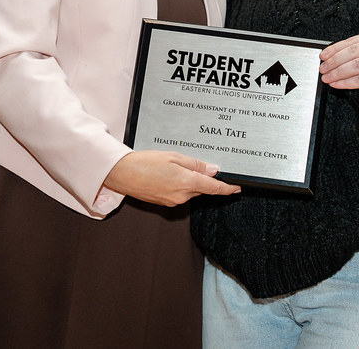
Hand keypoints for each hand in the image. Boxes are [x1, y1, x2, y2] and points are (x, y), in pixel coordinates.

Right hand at [104, 150, 239, 205]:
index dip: (227, 189)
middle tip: (193, 164)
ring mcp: (173, 201)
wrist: (122, 174)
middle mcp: (181, 196)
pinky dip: (180, 185)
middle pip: (202, 188)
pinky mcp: (165, 202)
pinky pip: (180, 193)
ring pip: (191, 191)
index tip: (236, 188)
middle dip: (202, 178)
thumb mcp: (174, 156)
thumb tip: (212, 170)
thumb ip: (195, 164)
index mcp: (186, 182)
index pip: (214, 188)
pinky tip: (169, 174)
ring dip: (190, 181)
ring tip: (174, 166)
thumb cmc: (145, 162)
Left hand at [319, 34, 358, 89]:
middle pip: (351, 53)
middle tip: (323, 68)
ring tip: (327, 77)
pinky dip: (346, 83)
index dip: (334, 49)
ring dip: (338, 73)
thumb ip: (352, 49)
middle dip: (334, 61)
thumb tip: (330, 56)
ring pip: (355, 66)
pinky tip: (336, 84)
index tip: (323, 55)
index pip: (349, 43)